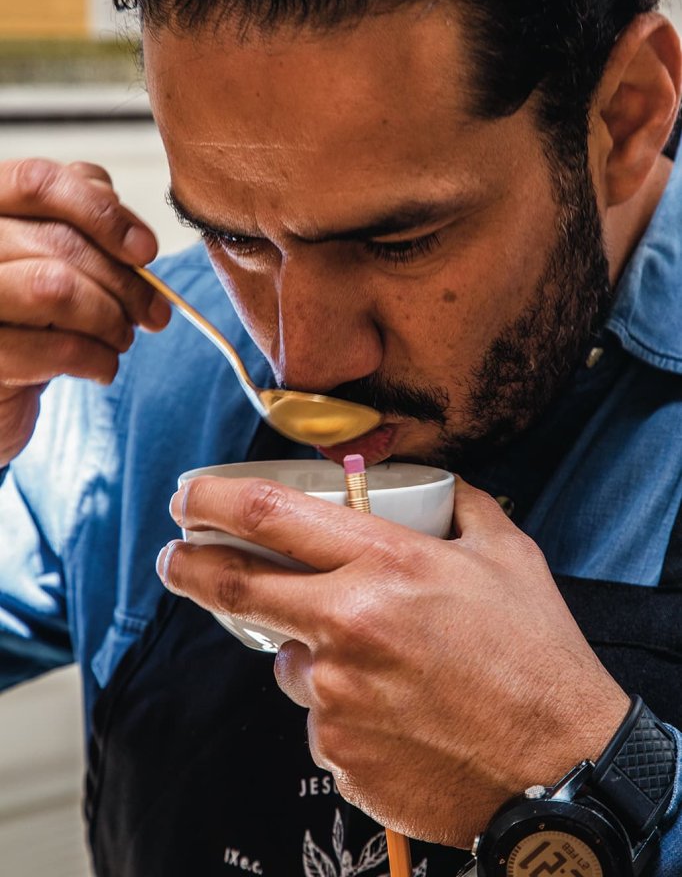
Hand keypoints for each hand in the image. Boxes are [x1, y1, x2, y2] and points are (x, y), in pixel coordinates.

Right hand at [0, 158, 170, 465]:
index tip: (145, 250)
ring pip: (57, 289)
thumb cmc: (27, 314)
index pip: (38, 182)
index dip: (101, 212)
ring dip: (111, 320)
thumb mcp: (51, 255)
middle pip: (60, 242)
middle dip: (125, 282)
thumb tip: (130, 230)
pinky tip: (103, 366)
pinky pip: (58, 349)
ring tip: (122, 337)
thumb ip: (80, 221)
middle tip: (155, 312)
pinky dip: (99, 360)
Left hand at [160, 475, 628, 846]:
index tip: (187, 496)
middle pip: (234, 587)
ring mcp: (336, 696)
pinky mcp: (336, 754)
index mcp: (387, 564)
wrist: (560, 767)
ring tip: (380, 666)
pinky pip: (318, 718)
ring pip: (289, 662)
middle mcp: (348, 625)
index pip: (269, 516)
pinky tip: (397, 712)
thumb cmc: (537, 656)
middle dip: (191, 566)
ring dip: (309, 652)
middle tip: (177, 559)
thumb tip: (433, 484)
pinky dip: (341, 707)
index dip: (212, 500)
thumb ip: (461, 504)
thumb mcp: (508, 555)